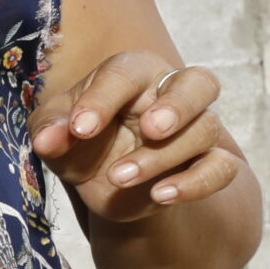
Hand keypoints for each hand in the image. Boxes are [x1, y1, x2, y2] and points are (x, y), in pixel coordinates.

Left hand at [32, 53, 244, 221]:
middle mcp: (172, 94)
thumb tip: (47, 140)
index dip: (103, 98)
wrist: (107, 183)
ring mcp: (195, 129)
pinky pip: (222, 169)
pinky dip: (196, 183)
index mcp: (133, 74)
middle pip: (198, 83)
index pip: (127, 73)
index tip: (80, 128)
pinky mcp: (209, 163)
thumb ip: (51, 130)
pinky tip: (161, 195)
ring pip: (204, 131)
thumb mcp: (57, 133)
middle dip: (178, 105)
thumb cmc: (81, 140)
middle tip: (152, 129)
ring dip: (161, 157)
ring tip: (119, 177)